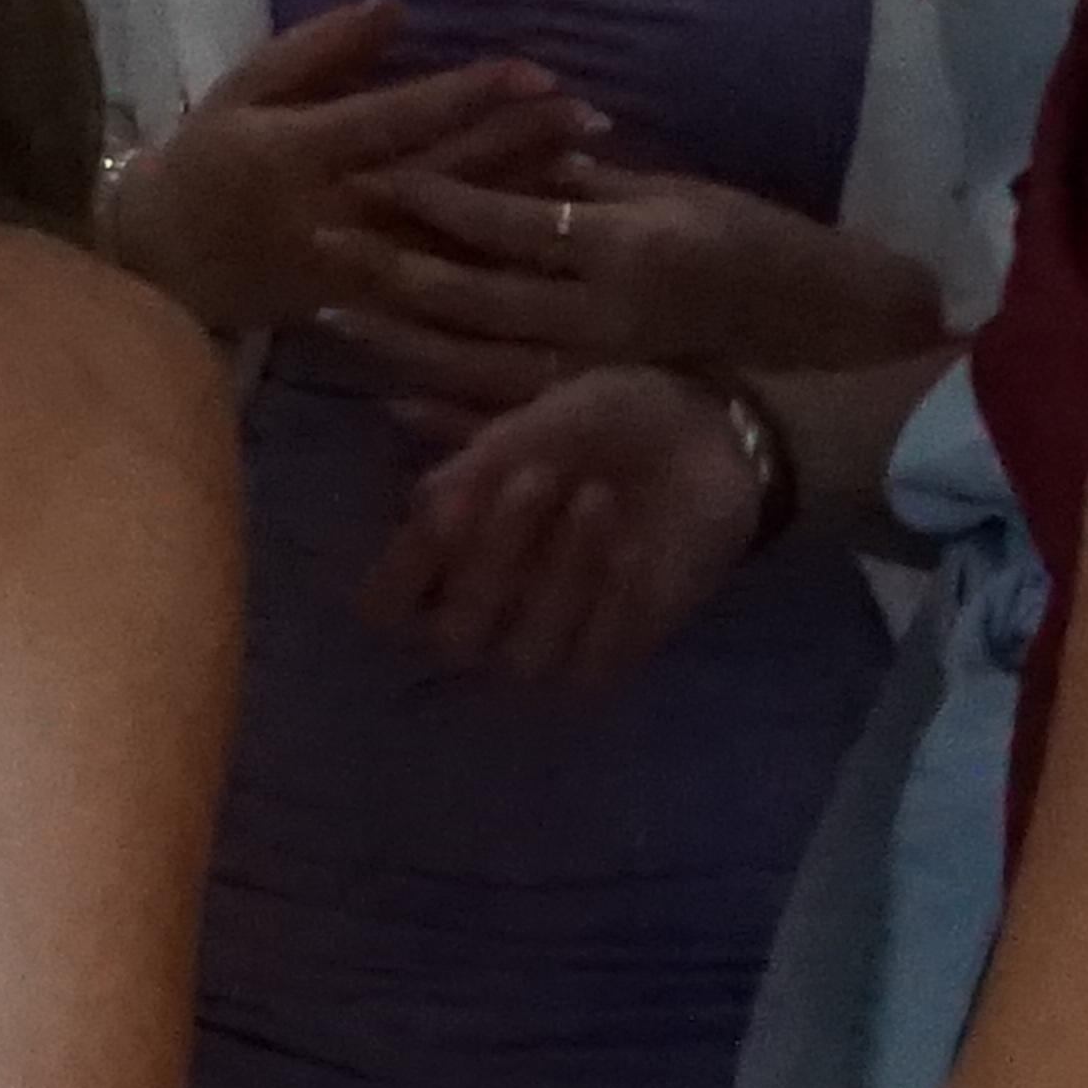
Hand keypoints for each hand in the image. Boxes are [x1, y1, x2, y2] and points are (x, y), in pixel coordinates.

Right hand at [106, 1, 595, 341]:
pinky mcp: (361, 304)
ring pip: (449, 231)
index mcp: (301, 147)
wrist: (161, 261)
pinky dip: (492, 254)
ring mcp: (349, 264)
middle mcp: (332, 208)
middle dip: (519, 144)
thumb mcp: (245, 86)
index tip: (536, 72)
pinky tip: (542, 233)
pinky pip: (437, 282)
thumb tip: (397, 3)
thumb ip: (320, 47)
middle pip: (442, 174)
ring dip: (520, 199)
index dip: (470, 95)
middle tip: (589, 114)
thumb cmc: (207, 156)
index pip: (399, 117)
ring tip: (588, 165)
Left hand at [322, 153, 942, 396]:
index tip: (372, 168)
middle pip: (475, 292)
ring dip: (397, 339)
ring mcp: (596, 372)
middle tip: (314, 241)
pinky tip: (387, 398)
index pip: (512, 217)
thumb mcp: (675, 195)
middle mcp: (604, 315)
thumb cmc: (750, 245)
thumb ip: (592, 178)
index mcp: (626, 245)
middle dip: (390, 267)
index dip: (438, 196)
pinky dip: (447, 406)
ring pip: (477, 359)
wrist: (821, 339)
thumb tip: (515, 145)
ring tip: (325, 315)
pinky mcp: (596, 413)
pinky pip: (509, 413)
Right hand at [358, 364, 766, 687]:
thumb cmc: (601, 424)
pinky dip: (609, 604)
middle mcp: (488, 607)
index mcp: (447, 553)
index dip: (403, 568)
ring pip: (523, 655)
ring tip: (597, 497)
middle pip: (452, 636)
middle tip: (533, 477)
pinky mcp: (614, 652)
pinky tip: (632, 545)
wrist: (702, 434)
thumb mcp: (534, 422)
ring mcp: (549, 637)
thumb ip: (474, 464)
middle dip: (489, 558)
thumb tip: (421, 493)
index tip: (444, 504)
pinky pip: (590, 665)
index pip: (385, 604)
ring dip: (558, 574)